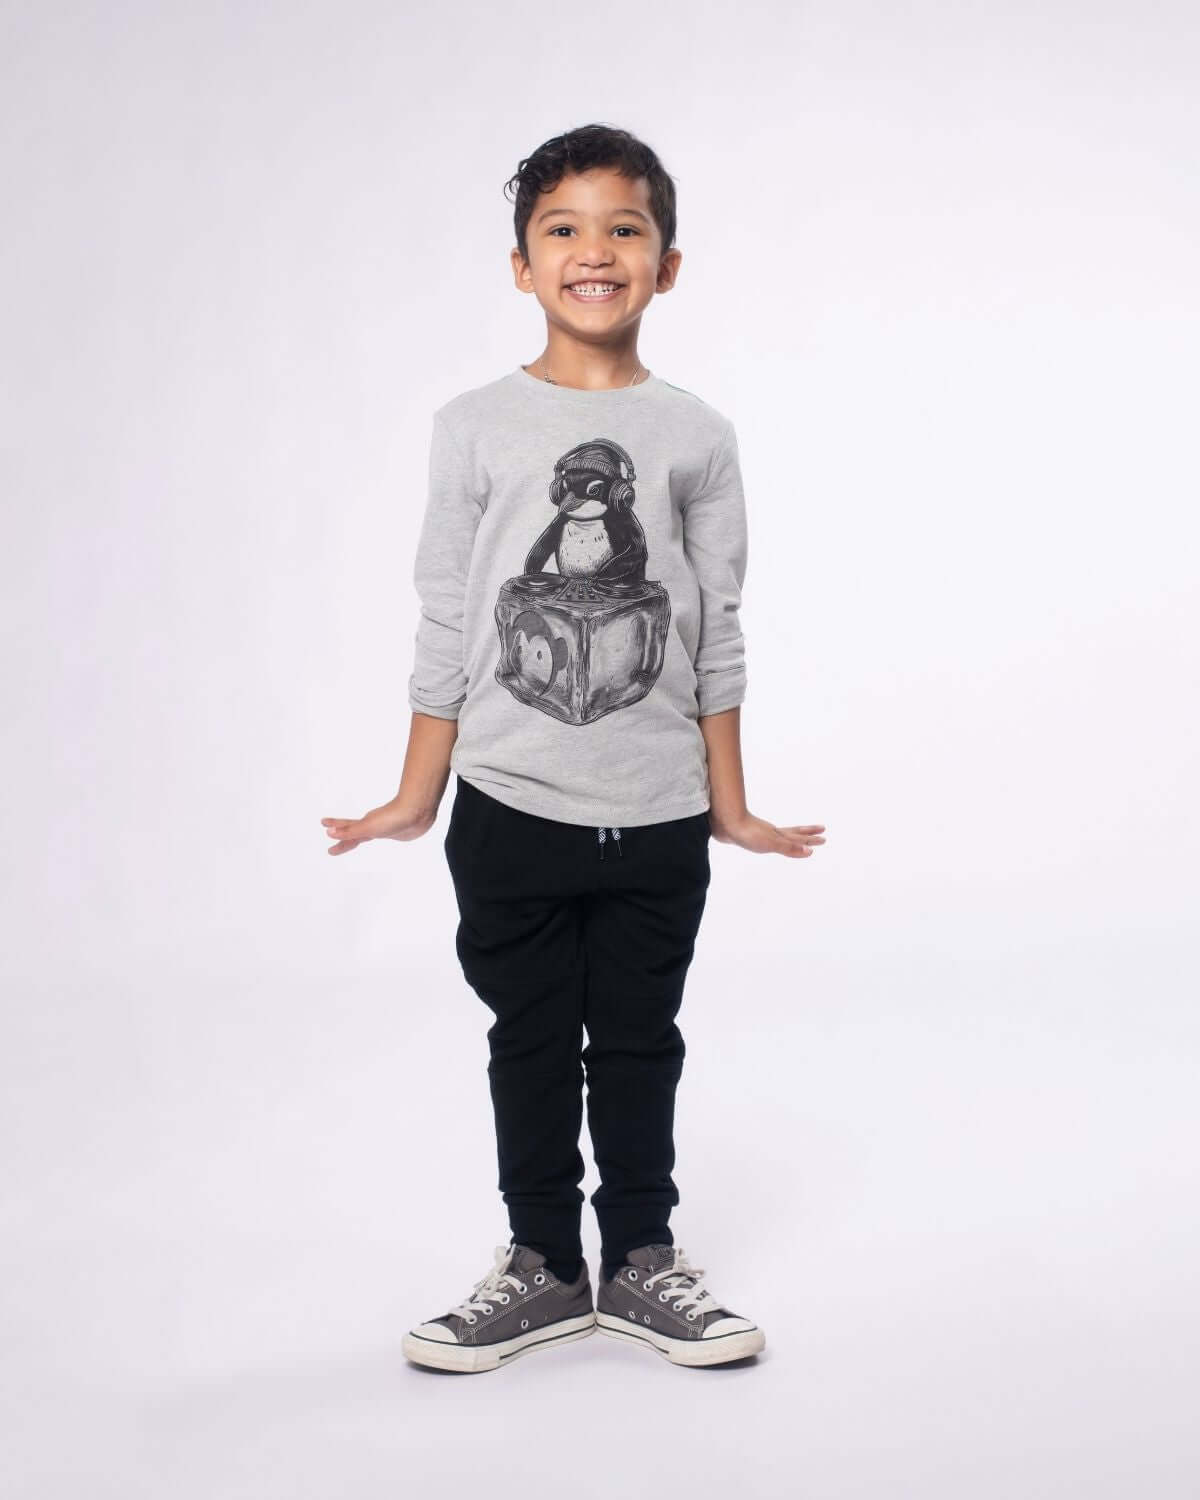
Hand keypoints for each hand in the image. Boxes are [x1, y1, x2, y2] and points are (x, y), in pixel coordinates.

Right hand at [320, 798, 435, 854]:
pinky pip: (382, 834)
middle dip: (342, 840)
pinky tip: (381, 835)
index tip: (323, 824)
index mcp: (365, 824)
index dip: (335, 828)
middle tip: (332, 849)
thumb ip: (350, 831)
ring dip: (358, 837)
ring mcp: (384, 828)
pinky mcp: (397, 831)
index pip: (345, 827)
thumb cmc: (394, 818)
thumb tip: (329, 833)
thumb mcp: (369, 827)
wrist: (417, 812)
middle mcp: (372, 825)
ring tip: (353, 841)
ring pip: (367, 833)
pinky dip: (376, 835)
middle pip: (353, 834)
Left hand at [710, 809, 825, 856]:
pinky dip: (772, 839)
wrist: (726, 822)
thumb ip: (789, 849)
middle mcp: (772, 833)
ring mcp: (761, 833)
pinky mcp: (749, 835)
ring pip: (781, 835)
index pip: (799, 838)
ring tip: (796, 836)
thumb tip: (810, 852)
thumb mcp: (771, 843)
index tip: (823, 837)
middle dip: (807, 835)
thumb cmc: (748, 833)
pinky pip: (766, 838)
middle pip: (794, 834)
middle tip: (821, 831)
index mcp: (778, 836)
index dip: (811, 839)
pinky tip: (766, 839)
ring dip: (791, 836)